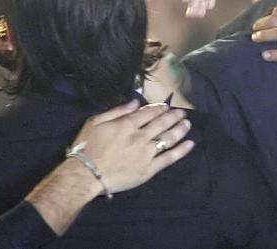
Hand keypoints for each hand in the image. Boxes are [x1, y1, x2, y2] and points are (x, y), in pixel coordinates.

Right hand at [70, 101, 192, 194]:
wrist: (86, 175)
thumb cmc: (87, 147)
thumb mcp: (96, 122)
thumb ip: (117, 111)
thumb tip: (136, 102)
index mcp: (127, 124)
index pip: (148, 112)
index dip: (159, 108)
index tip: (166, 106)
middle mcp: (140, 136)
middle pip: (161, 123)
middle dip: (173, 116)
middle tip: (182, 112)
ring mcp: (146, 153)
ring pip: (168, 138)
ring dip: (180, 129)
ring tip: (187, 124)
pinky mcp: (149, 169)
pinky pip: (168, 158)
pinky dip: (181, 151)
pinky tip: (189, 144)